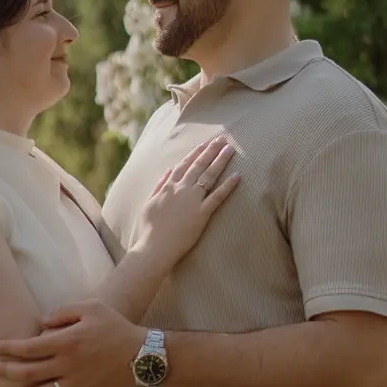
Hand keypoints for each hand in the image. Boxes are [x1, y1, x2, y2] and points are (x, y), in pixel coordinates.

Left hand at [0, 301, 143, 386]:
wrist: (141, 355)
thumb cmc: (115, 327)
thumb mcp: (90, 307)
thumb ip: (62, 312)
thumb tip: (41, 323)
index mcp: (67, 342)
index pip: (30, 347)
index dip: (9, 348)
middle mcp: (67, 365)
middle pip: (29, 373)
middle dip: (6, 372)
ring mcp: (75, 383)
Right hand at [130, 134, 238, 267]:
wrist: (153, 247)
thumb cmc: (149, 229)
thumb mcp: (150, 203)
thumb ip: (160, 185)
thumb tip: (168, 170)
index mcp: (169, 186)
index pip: (185, 164)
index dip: (196, 153)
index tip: (205, 143)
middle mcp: (182, 189)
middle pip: (199, 165)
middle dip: (212, 150)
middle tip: (223, 139)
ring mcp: (192, 200)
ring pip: (209, 176)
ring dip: (221, 161)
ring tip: (231, 150)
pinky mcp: (202, 214)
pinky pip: (218, 197)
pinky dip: (228, 186)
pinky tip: (238, 176)